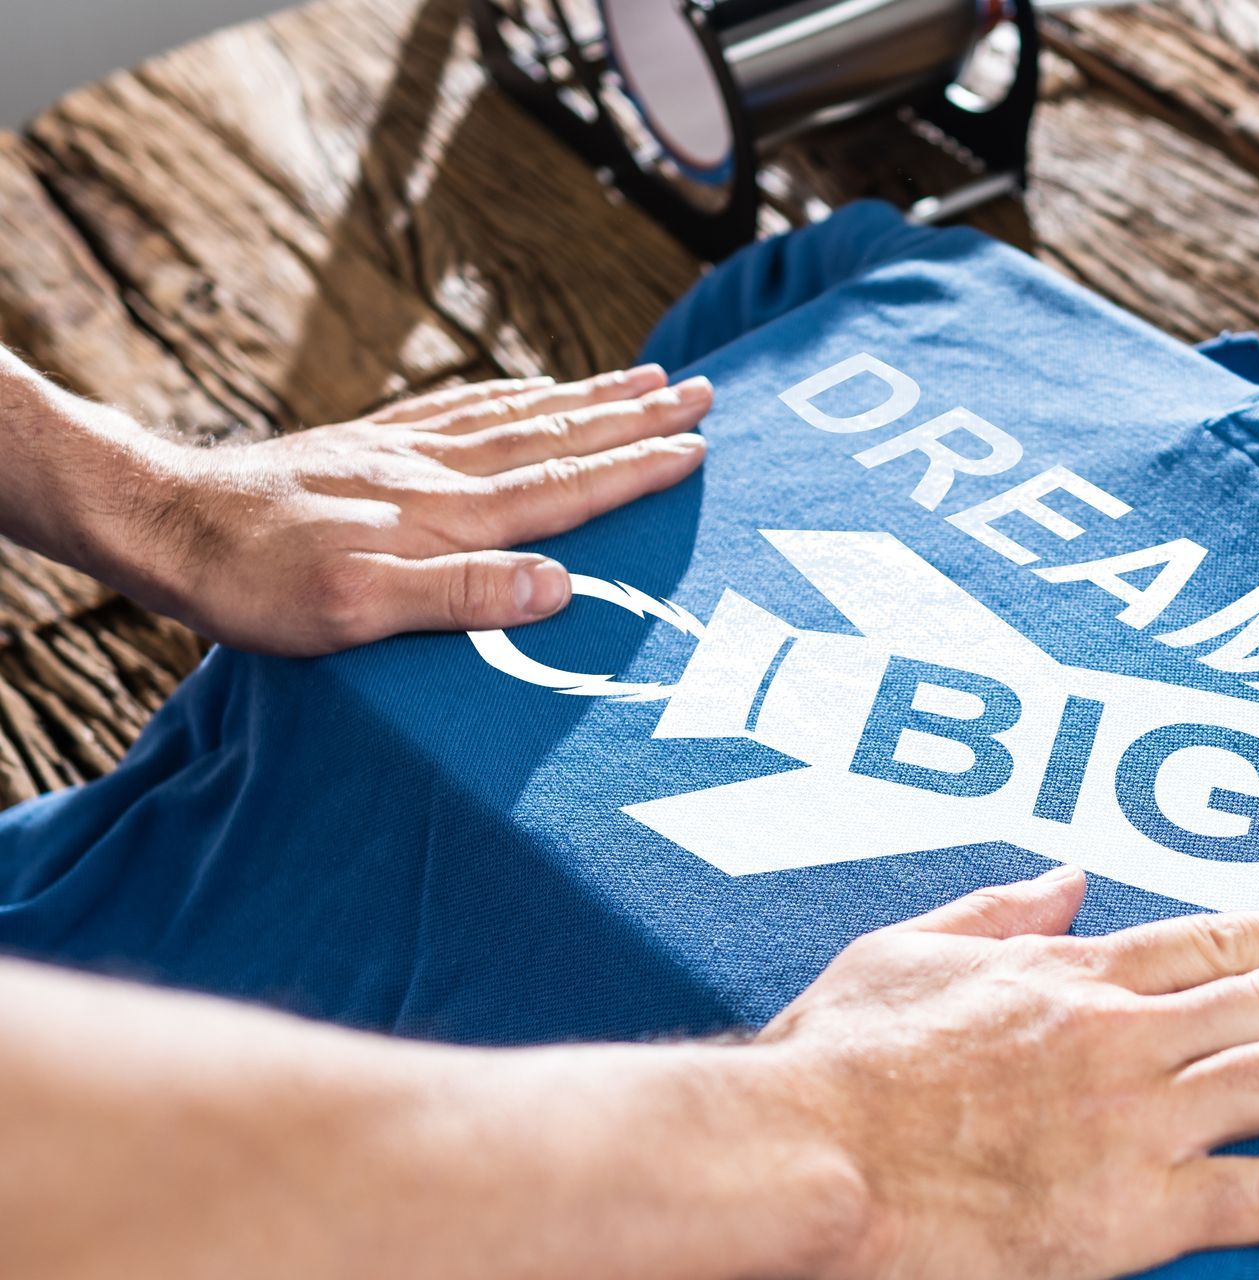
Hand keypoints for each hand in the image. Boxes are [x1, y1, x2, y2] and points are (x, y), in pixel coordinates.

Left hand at [110, 367, 709, 654]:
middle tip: (702, 388)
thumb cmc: (256, 585)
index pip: (565, 486)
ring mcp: (403, 450)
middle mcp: (437, 470)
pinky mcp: (370, 444)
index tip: (698, 446)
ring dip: (590, 394)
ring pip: (519, 412)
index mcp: (446, 514)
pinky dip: (514, 392)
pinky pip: (462, 406)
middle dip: (635, 413)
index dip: (637, 467)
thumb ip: (460, 596)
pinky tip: (533, 385)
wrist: (164, 521)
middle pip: (558, 433)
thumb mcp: (357, 612)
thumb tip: (560, 585)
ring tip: (646, 374)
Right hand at [760, 868, 1258, 1279]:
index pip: (1220, 939)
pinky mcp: (1130, 1208)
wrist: (808, 1154)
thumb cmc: (841, 1057)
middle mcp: (1125, 1031)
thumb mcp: (909, 948)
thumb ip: (999, 907)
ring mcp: (1135, 1117)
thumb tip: (1065, 869)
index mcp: (1074, 970)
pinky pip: (1257, 1198)